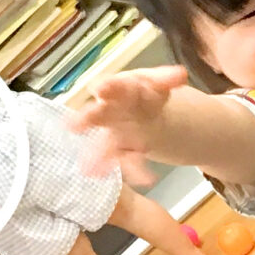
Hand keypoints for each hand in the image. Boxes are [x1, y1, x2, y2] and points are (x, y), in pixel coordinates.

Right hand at [67, 64, 186, 182]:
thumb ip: (167, 79)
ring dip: (97, 156)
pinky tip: (144, 180)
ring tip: (89, 169)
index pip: (112, 86)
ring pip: (104, 143)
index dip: (107, 87)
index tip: (100, 89)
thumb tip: (180, 74)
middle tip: (74, 125)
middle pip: (98, 114)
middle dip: (87, 119)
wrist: (147, 114)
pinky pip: (125, 161)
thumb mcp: (157, 84)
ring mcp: (113, 132)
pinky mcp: (121, 151)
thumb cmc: (145, 94)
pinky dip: (135, 170)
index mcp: (119, 90)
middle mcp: (110, 111)